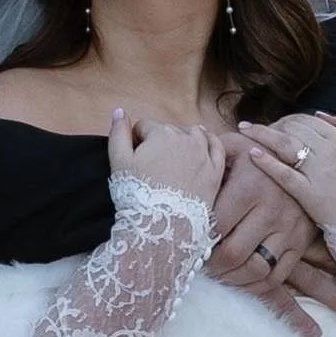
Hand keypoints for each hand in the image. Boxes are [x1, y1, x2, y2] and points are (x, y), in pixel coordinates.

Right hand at [108, 108, 222, 207]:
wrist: (164, 225)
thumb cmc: (138, 194)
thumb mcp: (118, 162)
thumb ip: (118, 133)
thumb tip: (120, 111)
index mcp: (161, 133)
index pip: (144, 127)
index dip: (136, 140)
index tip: (134, 156)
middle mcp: (185, 138)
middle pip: (169, 131)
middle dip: (159, 142)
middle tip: (152, 164)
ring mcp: (203, 154)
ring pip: (195, 134)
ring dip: (185, 139)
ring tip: (175, 156)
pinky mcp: (215, 171)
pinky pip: (217, 147)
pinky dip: (210, 143)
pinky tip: (202, 148)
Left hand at [205, 142, 335, 336]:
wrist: (305, 160)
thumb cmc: (257, 154)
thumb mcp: (232, 147)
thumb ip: (205, 158)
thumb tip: (178, 173)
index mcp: (250, 186)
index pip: (216, 227)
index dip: (199, 241)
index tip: (190, 243)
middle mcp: (272, 209)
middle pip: (233, 254)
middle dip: (212, 266)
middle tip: (202, 264)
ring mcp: (289, 229)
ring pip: (255, 270)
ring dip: (232, 278)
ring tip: (219, 273)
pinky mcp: (300, 245)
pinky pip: (276, 277)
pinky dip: (254, 285)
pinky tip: (240, 278)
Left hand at [236, 112, 335, 237]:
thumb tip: (321, 113)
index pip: (307, 120)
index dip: (288, 118)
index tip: (275, 121)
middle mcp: (328, 151)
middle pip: (292, 128)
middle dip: (272, 124)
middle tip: (253, 126)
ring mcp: (318, 172)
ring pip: (285, 144)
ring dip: (262, 134)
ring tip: (244, 130)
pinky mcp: (309, 193)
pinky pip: (284, 174)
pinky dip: (267, 162)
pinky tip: (252, 153)